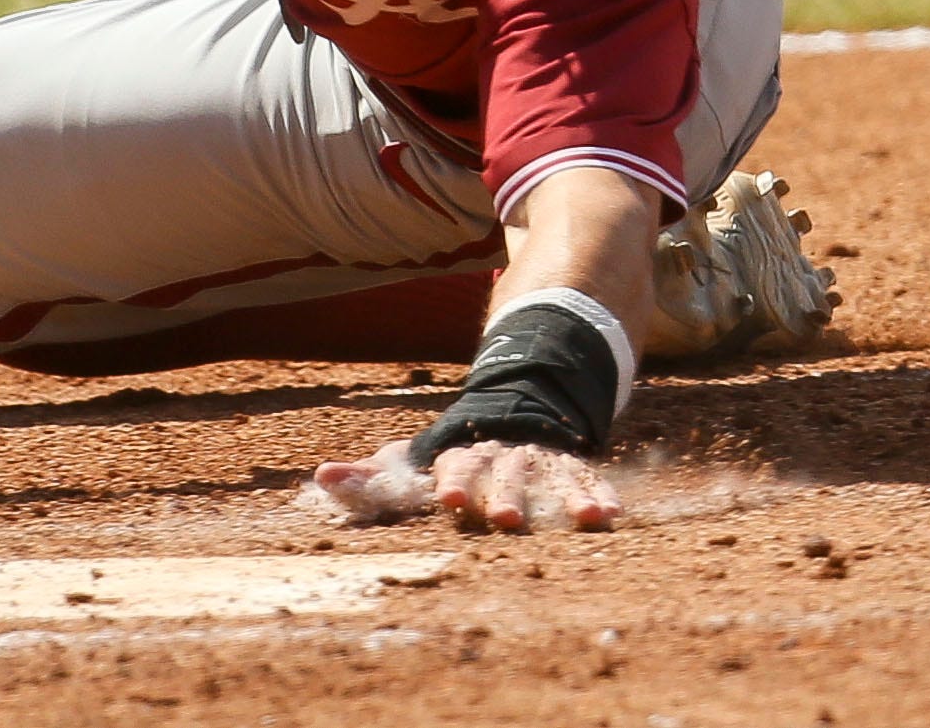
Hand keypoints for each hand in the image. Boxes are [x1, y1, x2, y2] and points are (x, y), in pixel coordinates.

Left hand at [310, 434, 618, 532]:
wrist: (513, 410)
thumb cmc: (448, 457)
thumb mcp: (409, 464)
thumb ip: (371, 478)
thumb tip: (322, 478)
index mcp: (460, 453)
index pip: (456, 463)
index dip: (455, 479)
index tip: (449, 498)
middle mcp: (502, 453)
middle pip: (505, 472)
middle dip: (507, 494)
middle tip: (506, 519)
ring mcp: (540, 458)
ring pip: (553, 475)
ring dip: (566, 497)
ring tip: (581, 519)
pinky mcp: (570, 467)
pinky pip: (588, 478)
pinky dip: (600, 494)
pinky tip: (608, 516)